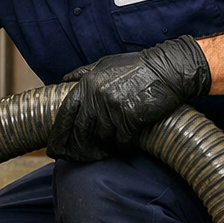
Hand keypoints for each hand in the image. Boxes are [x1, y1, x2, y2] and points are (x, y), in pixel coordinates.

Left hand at [46, 35, 210, 162]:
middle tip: (75, 158)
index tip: (55, 146)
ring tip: (101, 154)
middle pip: (80, 130)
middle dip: (77, 147)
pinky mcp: (130, 117)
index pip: (66, 113)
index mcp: (87, 83)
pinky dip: (120, 146)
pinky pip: (120, 140)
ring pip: (100, 137)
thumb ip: (84, 73)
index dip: (59, 132)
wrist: (167, 69)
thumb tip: (65, 79)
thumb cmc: (137, 67)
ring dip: (101, 148)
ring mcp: (112, 107)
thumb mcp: (106, 63)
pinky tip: (122, 147)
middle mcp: (96, 95)